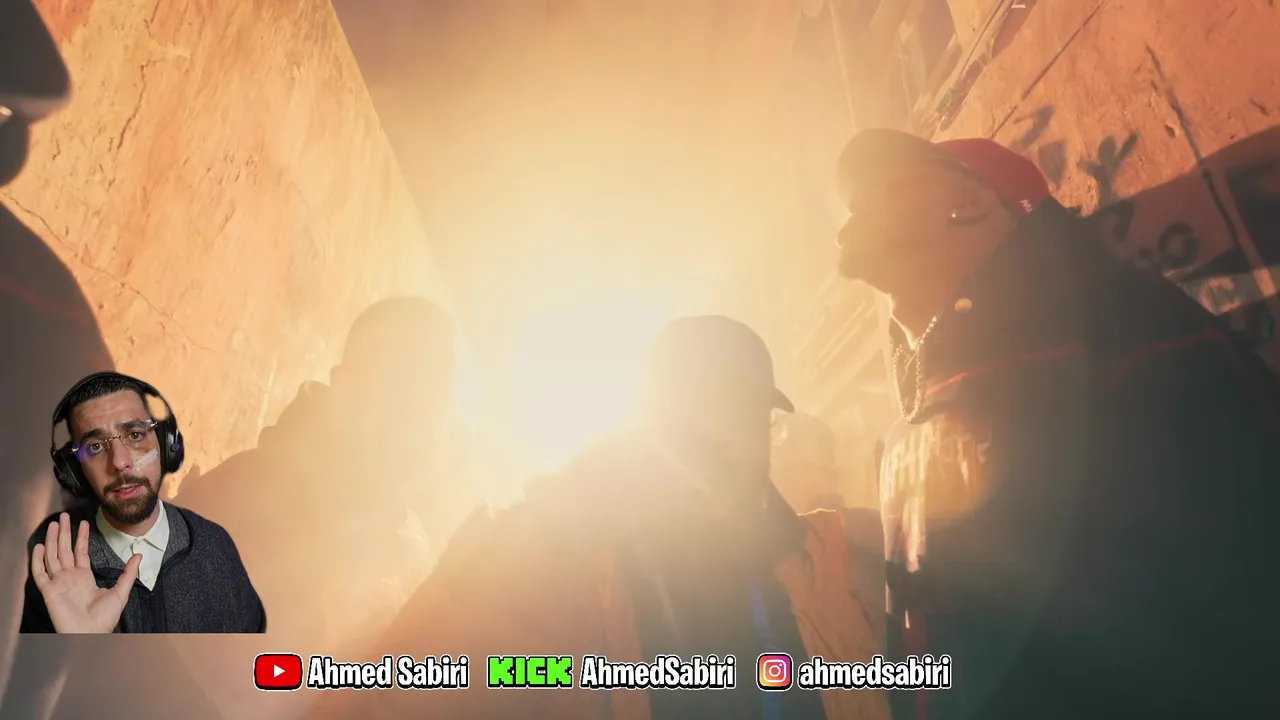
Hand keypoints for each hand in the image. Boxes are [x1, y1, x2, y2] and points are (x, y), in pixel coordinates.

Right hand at [30, 513, 139, 633]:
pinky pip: (40, 573)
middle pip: (64, 550)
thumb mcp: (121, 592)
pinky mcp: (49, 591)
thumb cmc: (104, 619)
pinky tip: (40, 547)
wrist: (91, 634)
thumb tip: (139, 555)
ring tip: (54, 524)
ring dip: (52, 540)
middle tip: (63, 516)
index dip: (81, 537)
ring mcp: (59, 583)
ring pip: (52, 557)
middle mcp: (70, 578)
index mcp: (85, 577)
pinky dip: (38, 560)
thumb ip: (129, 573)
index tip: (83, 523)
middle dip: (64, 533)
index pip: (80, 552)